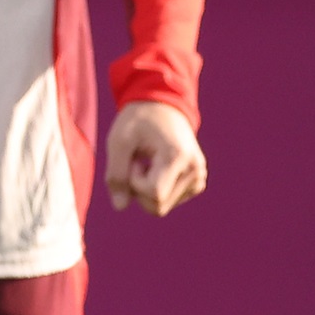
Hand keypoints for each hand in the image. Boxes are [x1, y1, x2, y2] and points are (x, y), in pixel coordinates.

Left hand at [105, 100, 209, 216]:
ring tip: (147, 163)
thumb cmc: (139, 120)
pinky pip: (167, 202)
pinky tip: (156, 168)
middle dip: (138, 189)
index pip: (154, 194)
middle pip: (157, 206)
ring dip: (146, 190)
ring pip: (162, 207)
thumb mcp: (119, 141)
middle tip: (137, 162)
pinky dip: (155, 190)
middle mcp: (195, 170)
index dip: (134, 183)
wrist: (163, 107)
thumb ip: (116, 174)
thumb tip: (120, 207)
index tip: (133, 160)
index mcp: (179, 157)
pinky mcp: (196, 184)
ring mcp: (199, 178)